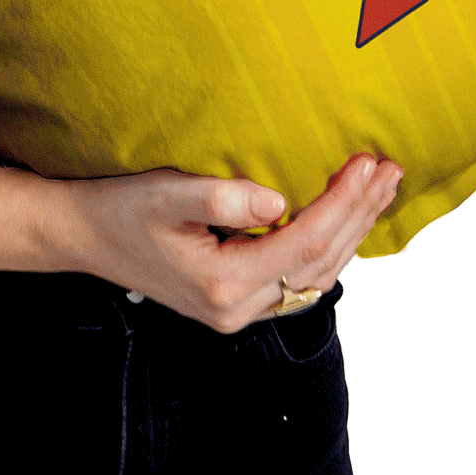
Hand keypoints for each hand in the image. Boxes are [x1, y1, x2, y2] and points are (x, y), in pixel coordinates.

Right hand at [58, 153, 402, 333]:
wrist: (84, 235)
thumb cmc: (121, 208)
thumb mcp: (164, 193)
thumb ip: (221, 196)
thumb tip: (279, 200)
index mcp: (223, 284)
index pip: (304, 243)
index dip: (343, 203)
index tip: (368, 162)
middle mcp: (238, 309)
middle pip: (320, 264)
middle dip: (360, 214)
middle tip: (391, 168)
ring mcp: (239, 312)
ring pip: (316, 276)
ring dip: (352, 230)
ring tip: (381, 187)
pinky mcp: (238, 302)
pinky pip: (299, 278)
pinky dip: (330, 246)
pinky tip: (346, 218)